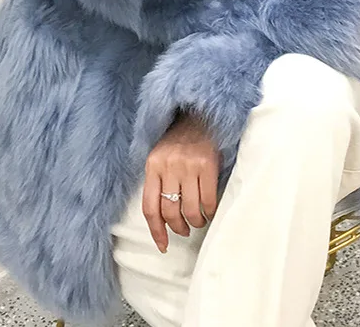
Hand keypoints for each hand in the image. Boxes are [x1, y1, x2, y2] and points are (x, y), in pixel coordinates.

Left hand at [142, 111, 219, 252]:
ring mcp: (188, 165)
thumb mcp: (161, 156)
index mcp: (153, 165)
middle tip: (184, 230)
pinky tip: (209, 210)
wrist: (200, 114)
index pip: (150, 207)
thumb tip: (162, 218)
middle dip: (178, 228)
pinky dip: (209, 211)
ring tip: (198, 220)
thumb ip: (159, 181)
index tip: (163, 245)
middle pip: (170, 212)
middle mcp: (168, 165)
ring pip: (189, 209)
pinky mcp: (207, 164)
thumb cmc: (180, 140)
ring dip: (195, 222)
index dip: (156, 231)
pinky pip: (208, 200)